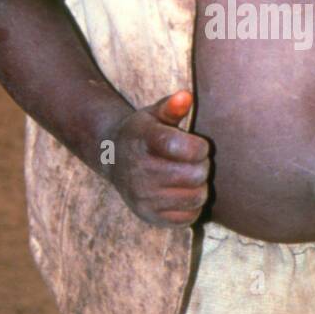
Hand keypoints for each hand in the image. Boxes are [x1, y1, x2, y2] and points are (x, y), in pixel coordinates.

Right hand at [110, 90, 210, 227]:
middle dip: (201, 165)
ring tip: (188, 176)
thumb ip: (172, 106)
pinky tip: (182, 193)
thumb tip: (185, 96)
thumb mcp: (154, 115)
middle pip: (195, 174)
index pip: (185, 148)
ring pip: (196, 197)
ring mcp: (144, 197)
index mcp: (144, 141)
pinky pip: (189, 217)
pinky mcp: (150, 216)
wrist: (113, 158)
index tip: (198, 145)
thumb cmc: (143, 133)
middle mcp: (140, 171)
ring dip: (200, 186)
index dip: (200, 147)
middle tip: (193, 161)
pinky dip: (192, 205)